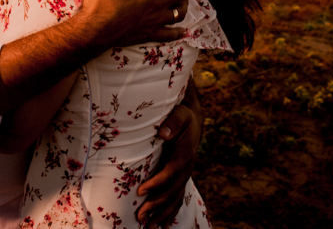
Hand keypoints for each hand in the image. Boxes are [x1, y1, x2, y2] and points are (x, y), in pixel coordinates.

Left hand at [137, 101, 200, 227]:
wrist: (192, 121)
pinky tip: (161, 226)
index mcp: (185, 154)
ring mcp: (184, 176)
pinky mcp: (180, 179)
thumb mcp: (180, 114)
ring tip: (148, 228)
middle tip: (140, 216)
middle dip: (156, 205)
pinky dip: (169, 214)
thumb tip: (163, 132)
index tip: (141, 191)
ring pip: (175, 199)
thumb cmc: (183, 117)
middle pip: (172, 191)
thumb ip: (173, 122)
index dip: (157, 183)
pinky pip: (176, 199)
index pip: (171, 172)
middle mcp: (186, 169)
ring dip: (162, 215)